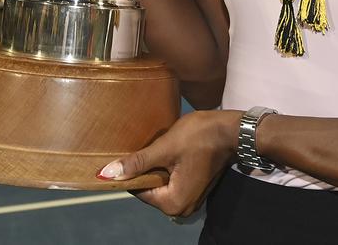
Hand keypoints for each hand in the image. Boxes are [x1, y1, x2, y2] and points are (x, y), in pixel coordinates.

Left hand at [96, 110, 239, 217]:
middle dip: (143, 171)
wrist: (232, 130)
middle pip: (150, 190)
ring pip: (160, 185)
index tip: (122, 155)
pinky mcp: (195, 189)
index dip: (129, 173)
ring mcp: (191, 200)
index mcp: (172, 203)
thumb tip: (105, 175)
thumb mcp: (164, 148)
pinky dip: (165, 169)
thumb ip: (136, 163)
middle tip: (140, 147)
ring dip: (154, 169)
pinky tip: (165, 152)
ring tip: (153, 148)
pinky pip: (171, 182)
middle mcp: (182, 208)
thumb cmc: (199, 137)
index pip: (138, 191)